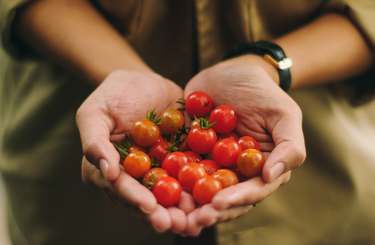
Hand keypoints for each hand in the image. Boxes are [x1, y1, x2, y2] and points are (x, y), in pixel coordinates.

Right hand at [76, 70, 188, 231]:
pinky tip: (212, 195)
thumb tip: (107, 173)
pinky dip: (199, 187)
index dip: (134, 199)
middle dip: (161, 214)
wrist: (144, 81)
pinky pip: (188, 176)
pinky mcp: (177, 161)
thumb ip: (95, 142)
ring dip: (182, 209)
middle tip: (177, 224)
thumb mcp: (95, 113)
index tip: (149, 207)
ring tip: (196, 219)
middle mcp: (133, 177)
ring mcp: (157, 171)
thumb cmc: (113, 95)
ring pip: (169, 194)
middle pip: (146, 199)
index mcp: (108, 169)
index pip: (120, 188)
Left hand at [183, 57, 305, 233]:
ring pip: (201, 190)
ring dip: (189, 204)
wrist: (229, 72)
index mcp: (262, 168)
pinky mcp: (191, 153)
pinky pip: (179, 169)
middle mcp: (237, 171)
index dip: (236, 200)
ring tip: (174, 214)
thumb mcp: (283, 113)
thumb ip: (289, 146)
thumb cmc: (261, 91)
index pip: (252, 191)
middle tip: (193, 219)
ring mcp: (212, 164)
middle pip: (224, 198)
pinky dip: (171, 180)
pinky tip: (159, 187)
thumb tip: (272, 177)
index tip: (218, 204)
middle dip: (209, 210)